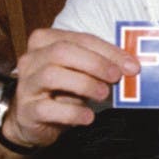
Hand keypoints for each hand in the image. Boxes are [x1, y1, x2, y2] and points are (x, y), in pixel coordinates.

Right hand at [0, 28, 139, 149]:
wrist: (35, 120)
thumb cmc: (63, 90)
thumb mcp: (82, 72)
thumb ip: (101, 65)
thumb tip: (130, 66)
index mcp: (46, 42)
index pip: (81, 39)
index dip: (109, 51)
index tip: (131, 65)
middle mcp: (31, 59)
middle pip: (62, 52)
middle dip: (95, 63)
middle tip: (117, 77)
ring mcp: (26, 84)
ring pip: (52, 75)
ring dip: (84, 84)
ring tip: (104, 95)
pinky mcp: (27, 110)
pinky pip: (47, 108)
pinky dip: (72, 112)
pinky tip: (87, 117)